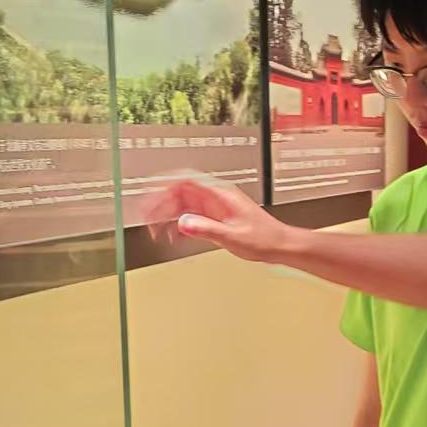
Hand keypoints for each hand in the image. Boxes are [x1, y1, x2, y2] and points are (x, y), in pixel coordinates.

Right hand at [148, 173, 293, 262]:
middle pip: (180, 192)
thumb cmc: (264, 238)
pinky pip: (191, 215)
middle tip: (147, 217)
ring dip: (167, 215)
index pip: (185, 181)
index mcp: (220, 195)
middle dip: (161, 203)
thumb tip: (183, 223)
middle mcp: (216, 197)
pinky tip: (173, 235)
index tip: (150, 195)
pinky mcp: (215, 217)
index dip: (164, 186)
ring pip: (183, 204)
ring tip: (156, 229)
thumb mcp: (232, 236)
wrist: (279, 245)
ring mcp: (215, 207)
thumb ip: (206, 229)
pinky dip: (179, 224)